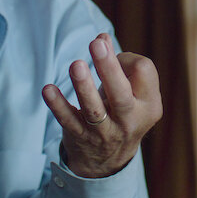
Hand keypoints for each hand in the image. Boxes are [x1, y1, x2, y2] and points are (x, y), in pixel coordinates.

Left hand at [42, 34, 161, 177]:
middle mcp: (129, 119)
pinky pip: (69, 120)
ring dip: (83, 87)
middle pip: (121, 94)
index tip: (113, 58)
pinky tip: (48, 89)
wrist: (109, 160)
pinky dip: (58, 105)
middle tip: (96, 44)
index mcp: (148, 104)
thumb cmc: (119, 112)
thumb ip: (117, 64)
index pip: (143, 71)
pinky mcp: (80, 137)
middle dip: (108, 68)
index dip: (124, 58)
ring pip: (94, 110)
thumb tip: (101, 37)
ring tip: (76, 65)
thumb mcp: (128, 91)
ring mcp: (104, 132)